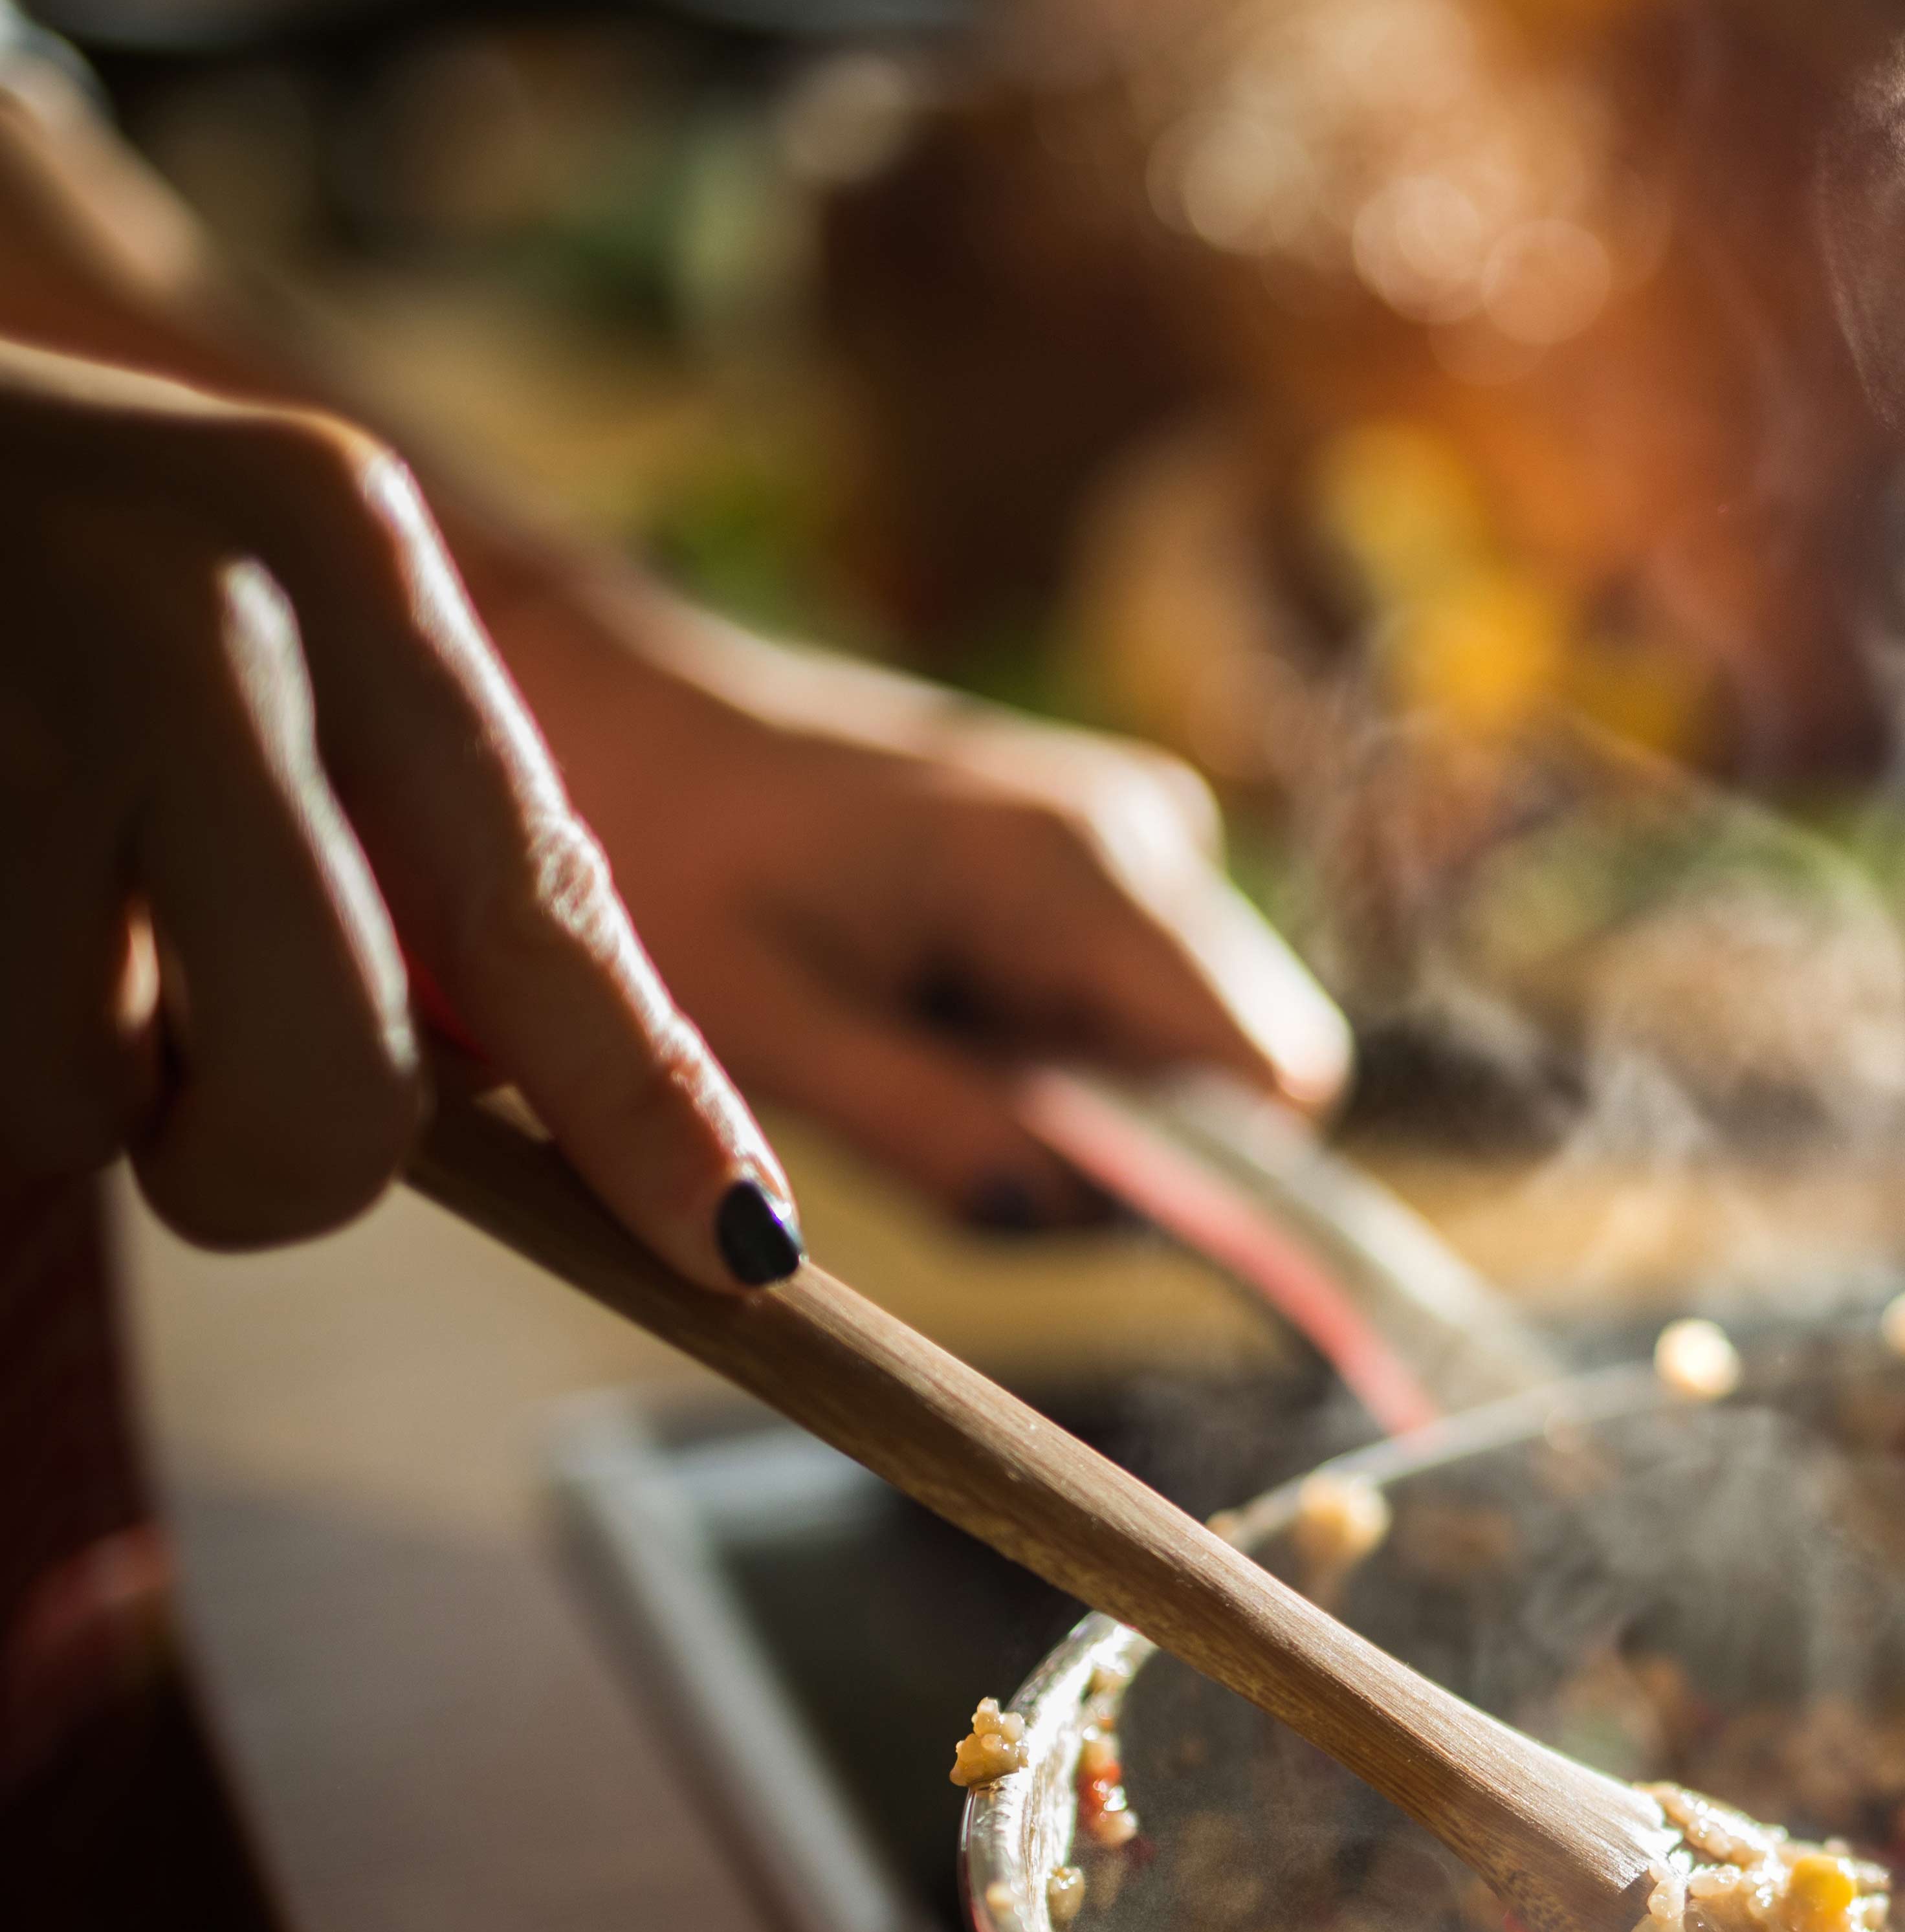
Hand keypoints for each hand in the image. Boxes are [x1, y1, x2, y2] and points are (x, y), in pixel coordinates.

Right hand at [0, 338, 796, 1286]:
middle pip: (332, 1075)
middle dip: (271, 1164)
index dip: (642, 1102)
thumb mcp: (237, 614)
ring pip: (79, 1106)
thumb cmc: (22, 573)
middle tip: (185, 1100)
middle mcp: (169, 598)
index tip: (735, 1247)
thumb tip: (523, 1097)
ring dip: (50, 1079)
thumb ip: (397, 837)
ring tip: (1, 903)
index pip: (537, 895)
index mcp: (327, 531)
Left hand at [486, 584, 1348, 1224]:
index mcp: (1077, 872)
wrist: (606, 716)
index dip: (1201, 1177)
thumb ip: (937, 1131)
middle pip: (1253, 1067)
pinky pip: (1147, 997)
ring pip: (1202, 1042)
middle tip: (949, 1109)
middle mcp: (1148, 830)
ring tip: (916, 1043)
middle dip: (1135, 1142)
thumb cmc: (662, 866)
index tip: (1052, 1186)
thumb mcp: (774, 1034)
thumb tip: (1069, 1215)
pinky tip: (932, 1000)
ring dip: (1087, 1095)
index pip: (1270, 1077)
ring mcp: (1137, 824)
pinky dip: (1060, 1042)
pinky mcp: (1107, 842)